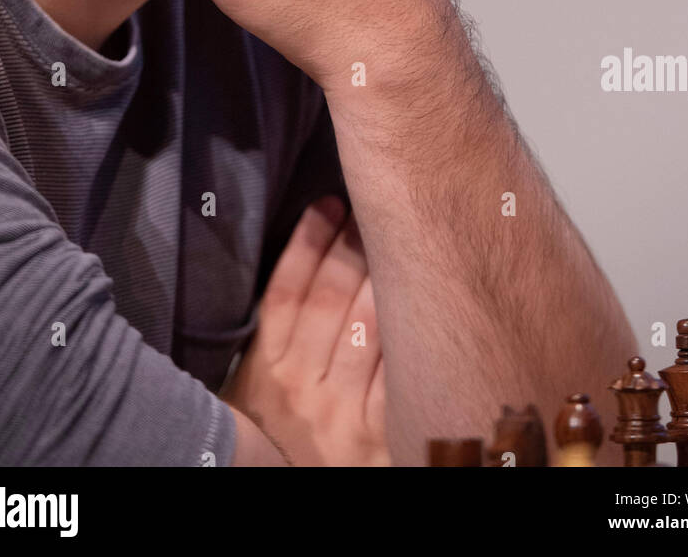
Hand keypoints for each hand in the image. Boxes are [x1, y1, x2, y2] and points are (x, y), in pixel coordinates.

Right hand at [221, 196, 388, 466]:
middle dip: (353, 245)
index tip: (329, 202)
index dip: (308, 242)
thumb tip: (310, 249)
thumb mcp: (263, 387)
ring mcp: (341, 415)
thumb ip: (280, 333)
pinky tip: (425, 292)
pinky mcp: (381, 434)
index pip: (285, 293)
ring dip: (388, 273)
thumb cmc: (286, 434)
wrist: (303, 485)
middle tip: (376, 203)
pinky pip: (398, 365)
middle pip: (329, 300)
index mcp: (262, 374)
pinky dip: (412, 324)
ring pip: (369, 324)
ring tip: (407, 233)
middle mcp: (297, 393)